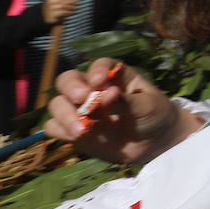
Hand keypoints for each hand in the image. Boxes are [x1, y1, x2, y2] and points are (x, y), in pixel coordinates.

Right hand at [41, 0, 79, 24]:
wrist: (47, 17)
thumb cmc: (57, 5)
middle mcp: (52, 1)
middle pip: (69, 0)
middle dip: (74, 1)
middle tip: (76, 2)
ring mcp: (52, 8)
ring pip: (69, 7)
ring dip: (73, 8)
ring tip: (74, 8)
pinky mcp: (54, 15)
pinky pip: (66, 13)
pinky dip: (70, 13)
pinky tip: (70, 12)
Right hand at [43, 58, 201, 163]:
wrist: (155, 143)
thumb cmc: (154, 114)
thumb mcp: (147, 106)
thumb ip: (126, 101)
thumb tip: (106, 93)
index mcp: (114, 76)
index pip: (99, 66)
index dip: (97, 71)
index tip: (99, 82)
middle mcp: (92, 89)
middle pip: (68, 79)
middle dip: (71, 87)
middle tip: (82, 98)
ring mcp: (81, 110)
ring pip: (58, 104)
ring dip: (64, 113)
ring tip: (82, 129)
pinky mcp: (74, 130)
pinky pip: (54, 127)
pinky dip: (60, 129)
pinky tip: (76, 135)